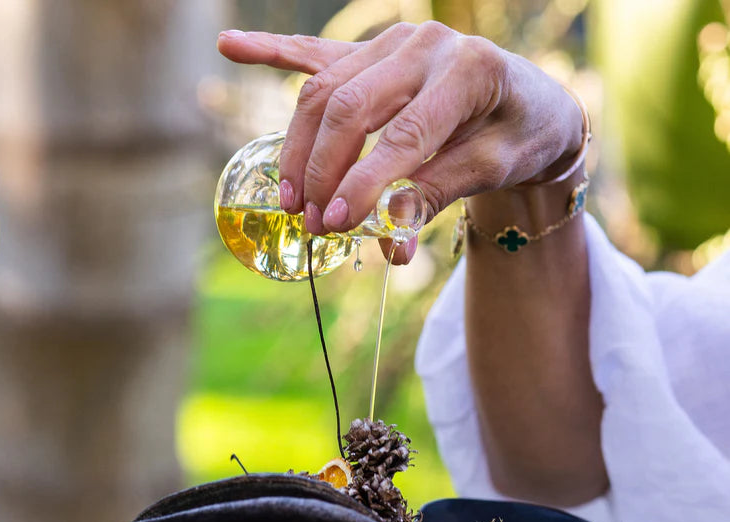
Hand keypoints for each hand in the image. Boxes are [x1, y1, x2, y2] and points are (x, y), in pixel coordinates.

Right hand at [217, 22, 582, 260]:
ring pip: (326, 91)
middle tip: (312, 222)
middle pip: (350, 107)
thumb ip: (439, 192)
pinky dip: (274, 52)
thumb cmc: (520, 137)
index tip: (337, 225)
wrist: (534, 103)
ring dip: (299, 147)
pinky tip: (232, 47)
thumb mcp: (494, 169)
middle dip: (322, 171)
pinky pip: (318, 53)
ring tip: (292, 198)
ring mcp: (396, 41)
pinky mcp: (375, 50)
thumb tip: (388, 237)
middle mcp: (426, 44)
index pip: (403, 136)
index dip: (364, 184)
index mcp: (469, 72)